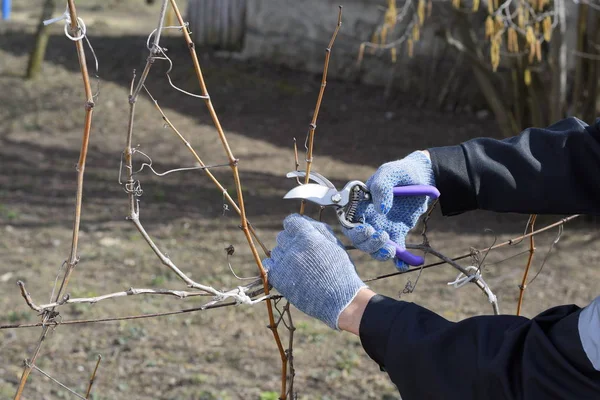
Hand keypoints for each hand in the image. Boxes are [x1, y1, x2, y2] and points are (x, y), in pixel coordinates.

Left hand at [263, 214, 366, 329]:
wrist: (339, 300)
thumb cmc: (340, 271)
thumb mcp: (335, 244)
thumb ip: (318, 229)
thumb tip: (304, 221)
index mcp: (308, 237)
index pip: (291, 221)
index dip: (296, 226)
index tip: (300, 233)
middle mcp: (293, 247)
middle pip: (282, 236)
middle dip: (291, 242)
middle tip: (303, 253)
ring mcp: (284, 263)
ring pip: (276, 251)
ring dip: (285, 255)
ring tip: (299, 266)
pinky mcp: (278, 278)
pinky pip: (268, 265)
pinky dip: (276, 267)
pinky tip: (287, 272)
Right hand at [342, 151, 435, 270]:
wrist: (421, 176)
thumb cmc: (400, 172)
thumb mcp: (390, 173)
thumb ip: (382, 187)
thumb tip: (380, 209)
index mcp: (360, 204)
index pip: (348, 221)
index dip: (353, 230)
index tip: (367, 229)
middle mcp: (368, 218)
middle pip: (359, 238)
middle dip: (367, 243)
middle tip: (383, 236)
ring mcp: (381, 227)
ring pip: (374, 248)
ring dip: (380, 253)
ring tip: (393, 250)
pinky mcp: (397, 233)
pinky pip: (396, 250)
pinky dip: (400, 261)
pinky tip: (404, 265)